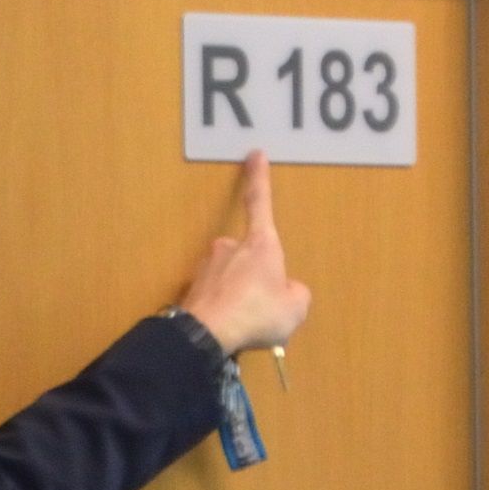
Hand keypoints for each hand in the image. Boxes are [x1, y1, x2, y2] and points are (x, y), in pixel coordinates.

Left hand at [177, 151, 310, 355]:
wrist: (207, 334)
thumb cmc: (256, 313)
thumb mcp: (295, 308)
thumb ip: (296, 293)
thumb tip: (288, 291)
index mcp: (261, 244)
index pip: (260, 203)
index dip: (259, 179)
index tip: (255, 155)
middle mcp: (230, 247)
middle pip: (248, 255)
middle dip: (257, 276)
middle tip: (263, 305)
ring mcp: (208, 265)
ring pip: (231, 277)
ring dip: (239, 294)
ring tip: (245, 321)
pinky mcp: (192, 287)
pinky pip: (216, 296)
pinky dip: (223, 308)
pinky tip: (227, 328)